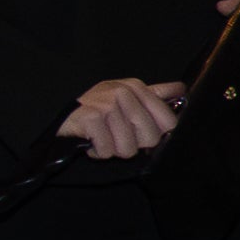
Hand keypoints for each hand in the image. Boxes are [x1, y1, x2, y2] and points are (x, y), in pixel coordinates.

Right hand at [59, 75, 182, 161]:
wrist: (58, 117)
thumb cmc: (97, 110)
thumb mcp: (126, 97)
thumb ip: (154, 95)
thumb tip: (181, 90)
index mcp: (136, 86)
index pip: (168, 122)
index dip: (155, 134)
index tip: (139, 132)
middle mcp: (122, 92)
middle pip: (150, 138)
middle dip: (133, 145)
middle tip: (117, 136)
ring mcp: (106, 104)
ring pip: (127, 148)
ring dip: (113, 151)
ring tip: (103, 139)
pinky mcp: (91, 118)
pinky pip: (107, 150)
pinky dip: (98, 153)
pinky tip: (91, 142)